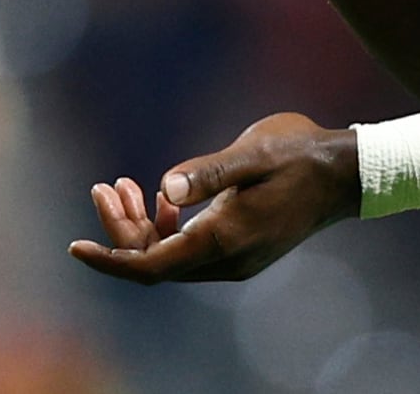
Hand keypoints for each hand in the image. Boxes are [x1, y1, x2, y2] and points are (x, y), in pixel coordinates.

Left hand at [69, 112, 356, 284]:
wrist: (344, 173)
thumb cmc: (299, 154)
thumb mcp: (252, 154)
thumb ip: (209, 173)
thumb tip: (166, 187)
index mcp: (225, 239)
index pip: (152, 266)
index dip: (110, 259)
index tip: (75, 246)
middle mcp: (227, 259)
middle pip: (154, 261)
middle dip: (121, 229)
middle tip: (102, 186)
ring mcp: (235, 257)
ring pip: (170, 255)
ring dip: (140, 225)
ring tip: (120, 184)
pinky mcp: (240, 246)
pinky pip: (189, 249)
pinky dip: (165, 226)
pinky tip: (158, 195)